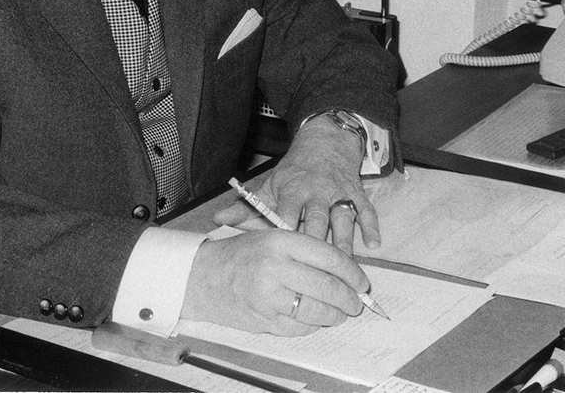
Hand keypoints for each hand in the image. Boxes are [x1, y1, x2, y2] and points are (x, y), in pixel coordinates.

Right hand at [179, 229, 366, 334]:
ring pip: (317, 311)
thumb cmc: (240, 254)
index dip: (352, 272)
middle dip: (348, 298)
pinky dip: (313, 326)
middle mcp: (276, 268)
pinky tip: (316, 320)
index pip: (329, 258)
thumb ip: (304, 248)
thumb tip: (345, 268)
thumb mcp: (270, 237)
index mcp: (281, 242)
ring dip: (335, 315)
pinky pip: (300, 327)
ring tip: (340, 313)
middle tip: (356, 303)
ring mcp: (269, 297)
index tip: (362, 282)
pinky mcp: (264, 320)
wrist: (202, 276)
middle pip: (327, 287)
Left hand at [213, 115, 380, 252]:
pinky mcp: (356, 192)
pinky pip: (366, 210)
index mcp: (291, 190)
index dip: (284, 233)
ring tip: (346, 267)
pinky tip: (374, 244)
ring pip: (342, 218)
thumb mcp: (270, 185)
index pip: (286, 214)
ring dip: (345, 242)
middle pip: (316, 220)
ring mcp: (338, 192)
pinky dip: (371, 226)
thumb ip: (246, 207)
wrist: (325, 141)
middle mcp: (315, 191)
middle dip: (317, 243)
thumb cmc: (294, 171)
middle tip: (318, 272)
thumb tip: (217, 219)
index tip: (283, 256)